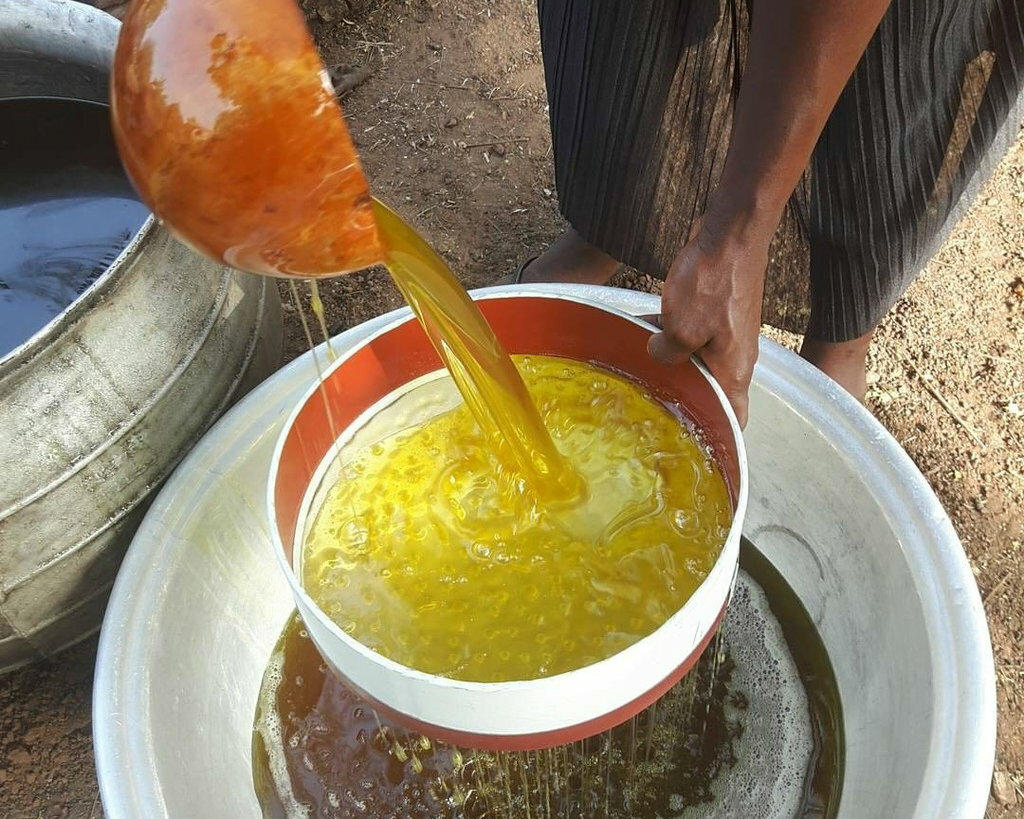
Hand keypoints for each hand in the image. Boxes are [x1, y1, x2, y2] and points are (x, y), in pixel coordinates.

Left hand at [648, 217, 770, 426]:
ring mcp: (727, 332)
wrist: (731, 234)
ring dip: (674, 361)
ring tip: (641, 364)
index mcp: (734, 369)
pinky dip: (673, 334)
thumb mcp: (680, 327)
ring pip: (698, 359)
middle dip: (686, 396)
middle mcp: (736, 355)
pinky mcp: (717, 311)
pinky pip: (693, 332)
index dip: (720, 434)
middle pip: (713, 389)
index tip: (696, 443)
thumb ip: (667, 353)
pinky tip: (646, 327)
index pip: (737, 416)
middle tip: (654, 403)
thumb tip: (658, 356)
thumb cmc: (713, 281)